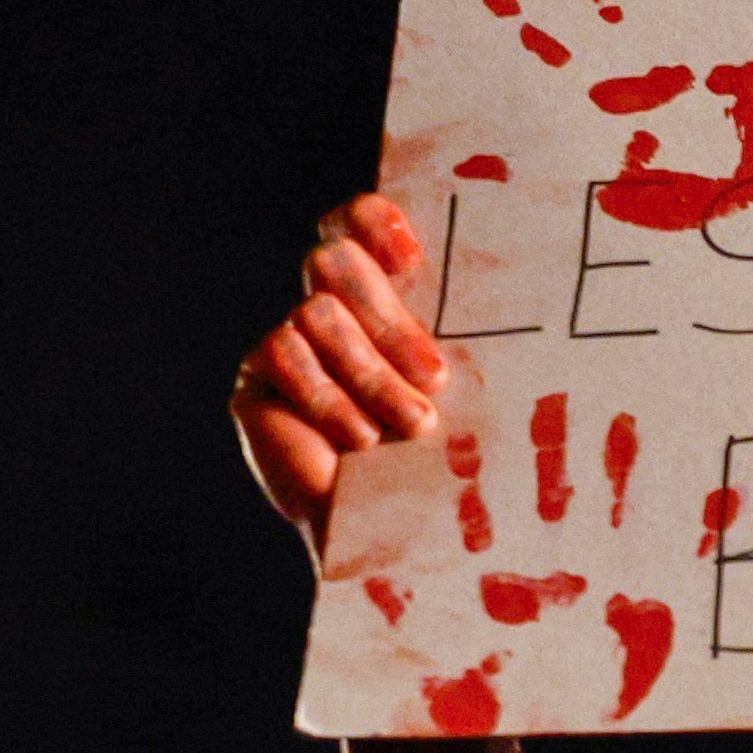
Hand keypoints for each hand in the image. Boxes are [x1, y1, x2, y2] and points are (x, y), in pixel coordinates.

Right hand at [231, 192, 454, 563]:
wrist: (392, 529)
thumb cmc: (439, 455)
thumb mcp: (459, 389)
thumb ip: (456, 334)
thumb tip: (496, 291)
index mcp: (382, 295)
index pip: (357, 225)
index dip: (372, 223)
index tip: (411, 258)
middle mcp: (328, 308)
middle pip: (334, 261)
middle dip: (390, 321)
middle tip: (438, 379)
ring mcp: (287, 338)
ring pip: (317, 312)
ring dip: (373, 375)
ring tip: (410, 426)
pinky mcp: (256, 376)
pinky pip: (285, 354)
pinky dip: (331, 400)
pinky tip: (357, 442)